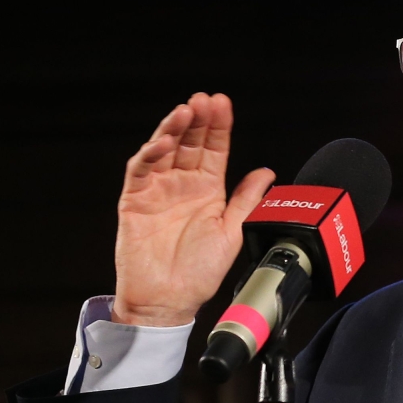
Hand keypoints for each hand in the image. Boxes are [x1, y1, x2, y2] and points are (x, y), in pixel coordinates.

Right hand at [113, 93, 275, 326]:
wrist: (168, 301)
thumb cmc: (199, 273)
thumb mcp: (232, 232)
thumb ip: (247, 200)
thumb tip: (268, 173)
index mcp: (208, 189)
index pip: (214, 149)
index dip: (219, 127)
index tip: (223, 105)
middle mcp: (182, 185)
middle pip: (189, 142)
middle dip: (197, 119)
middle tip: (204, 100)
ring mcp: (157, 190)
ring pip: (164, 149)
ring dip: (173, 129)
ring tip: (186, 111)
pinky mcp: (134, 200)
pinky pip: (140, 171)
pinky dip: (150, 154)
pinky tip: (163, 142)